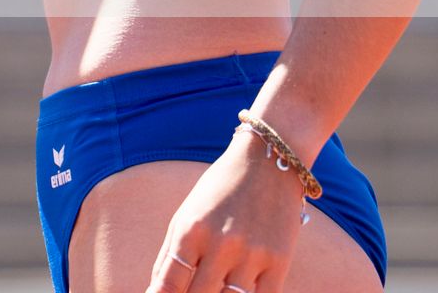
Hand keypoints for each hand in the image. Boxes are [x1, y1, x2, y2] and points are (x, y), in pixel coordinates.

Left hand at [147, 127, 308, 292]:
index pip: (169, 284)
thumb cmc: (220, 190)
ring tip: (214, 292)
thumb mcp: (186, 214)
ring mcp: (252, 254)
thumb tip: (157, 292)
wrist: (269, 159)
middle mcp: (220, 243)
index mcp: (191, 230)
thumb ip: (169, 256)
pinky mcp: (280, 260)